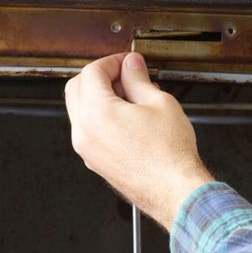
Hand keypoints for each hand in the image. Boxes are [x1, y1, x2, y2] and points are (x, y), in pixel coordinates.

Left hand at [65, 52, 212, 229]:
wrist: (174, 191)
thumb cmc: (169, 153)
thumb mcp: (158, 102)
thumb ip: (138, 78)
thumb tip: (131, 65)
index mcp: (95, 112)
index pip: (91, 72)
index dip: (111, 61)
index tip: (127, 62)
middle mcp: (83, 131)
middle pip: (76, 88)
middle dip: (99, 76)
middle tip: (125, 74)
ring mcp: (86, 149)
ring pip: (79, 110)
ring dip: (98, 96)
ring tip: (131, 96)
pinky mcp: (94, 161)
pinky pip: (88, 129)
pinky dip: (100, 115)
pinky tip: (127, 116)